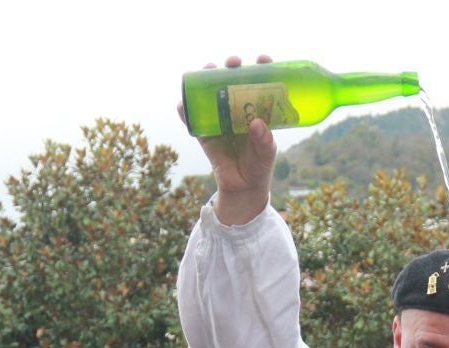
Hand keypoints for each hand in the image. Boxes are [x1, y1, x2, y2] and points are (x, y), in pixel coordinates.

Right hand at [188, 56, 278, 224]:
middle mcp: (236, 109)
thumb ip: (264, 139)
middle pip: (231, 81)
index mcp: (255, 109)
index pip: (259, 83)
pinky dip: (185, 110)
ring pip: (210, 93)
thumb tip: (256, 122)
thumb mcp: (266, 152)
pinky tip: (182, 103)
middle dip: (231, 67)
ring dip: (205, 79)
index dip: (260, 68)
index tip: (264, 60)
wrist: (243, 187)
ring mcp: (219, 119)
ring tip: (207, 70)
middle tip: (233, 63)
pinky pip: (192, 119)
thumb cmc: (259, 165)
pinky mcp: (205, 132)